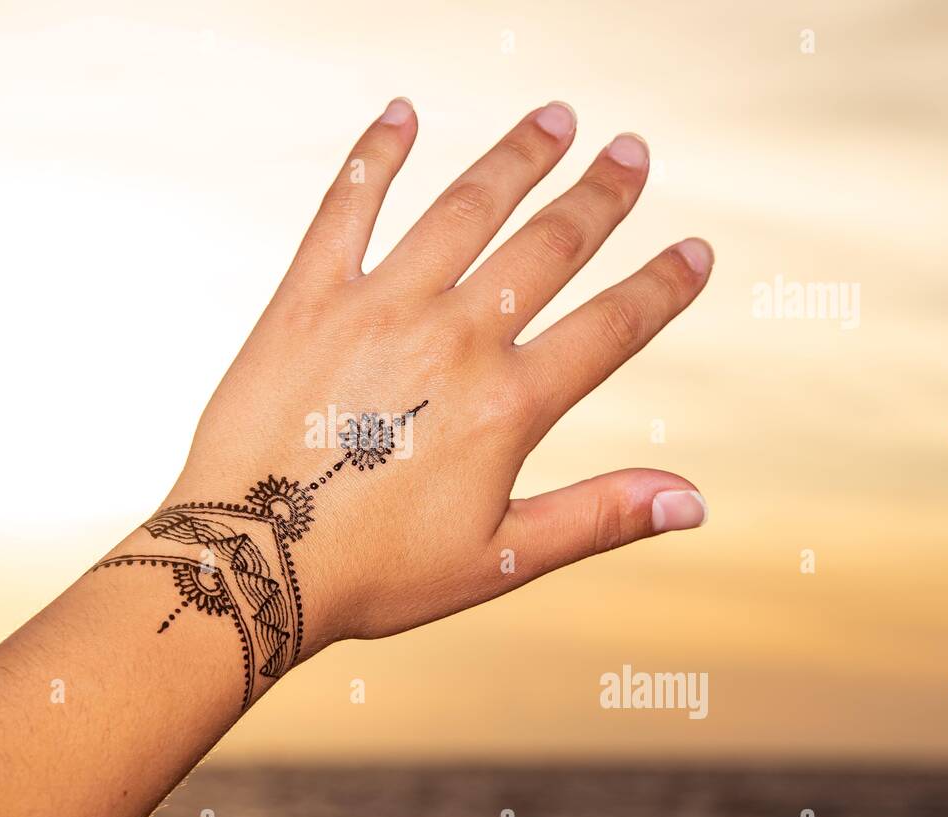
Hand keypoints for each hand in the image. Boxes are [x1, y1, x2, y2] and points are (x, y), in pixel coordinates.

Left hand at [143, 98, 711, 684]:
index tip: (695, 249)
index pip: (611, 327)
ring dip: (516, 159)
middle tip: (631, 152)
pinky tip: (402, 113)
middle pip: (548, 247)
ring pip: (464, 210)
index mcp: (507, 405)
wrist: (252, 560)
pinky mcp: (309, 299)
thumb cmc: (375, 571)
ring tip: (554, 120)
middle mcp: (453, 340)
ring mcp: (379, 309)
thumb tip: (693, 499)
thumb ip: (600, 518)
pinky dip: (376, 156)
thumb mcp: (501, 559)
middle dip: (599, 196)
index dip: (662, 285)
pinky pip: (347, 207)